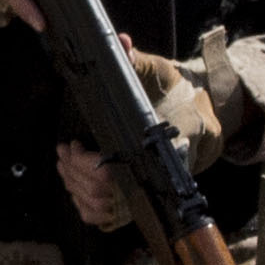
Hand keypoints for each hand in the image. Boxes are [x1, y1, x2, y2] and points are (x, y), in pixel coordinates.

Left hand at [57, 53, 220, 235]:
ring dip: (75, 186)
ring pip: (100, 208)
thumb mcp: (160, 74)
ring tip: (65, 163)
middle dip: (74, 171)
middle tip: (64, 150)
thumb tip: (122, 44)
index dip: (86, 164)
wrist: (200, 120)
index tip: (73, 144)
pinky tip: (76, 185)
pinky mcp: (138, 201)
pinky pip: (107, 220)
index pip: (114, 175)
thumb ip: (138, 62)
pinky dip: (85, 207)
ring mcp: (145, 193)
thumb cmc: (179, 98)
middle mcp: (152, 178)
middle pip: (100, 194)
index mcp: (156, 151)